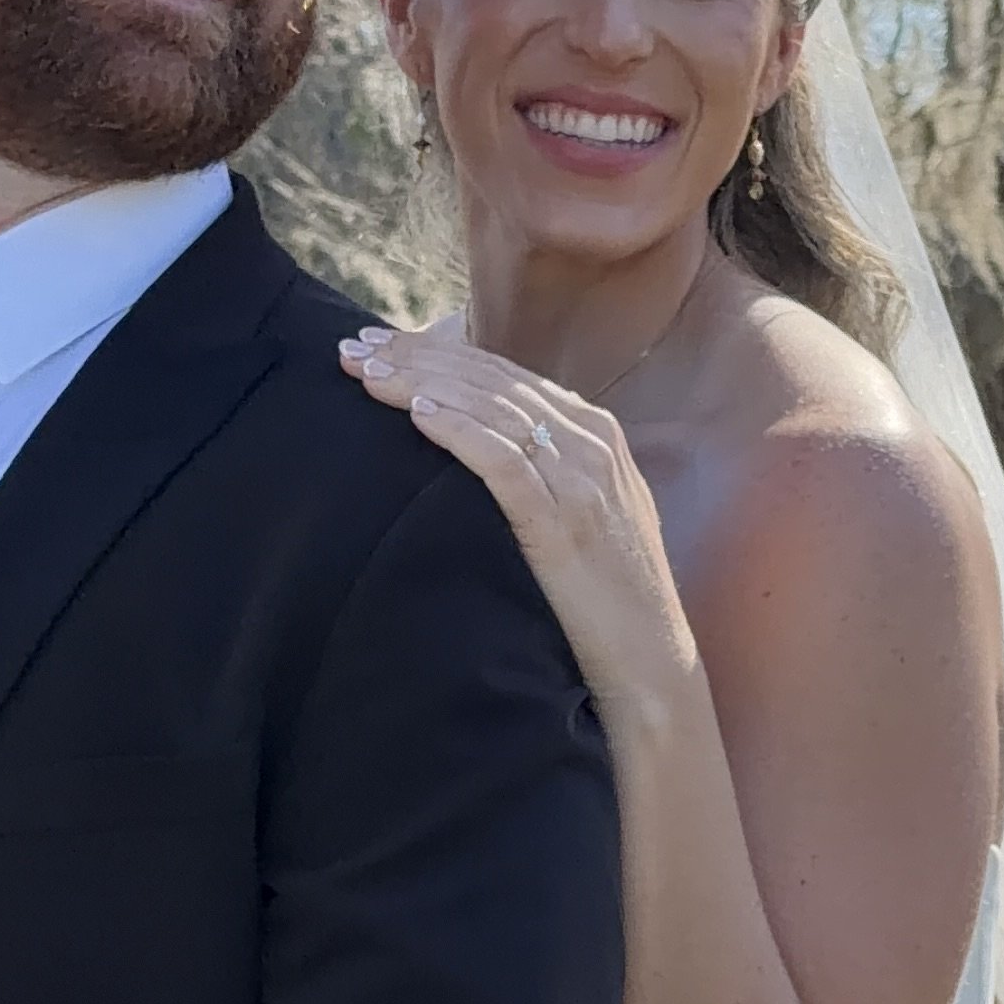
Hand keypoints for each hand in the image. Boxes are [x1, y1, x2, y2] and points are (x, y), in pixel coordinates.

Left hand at [340, 323, 694, 718]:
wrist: (649, 660)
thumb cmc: (607, 594)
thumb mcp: (583, 512)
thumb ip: (545, 468)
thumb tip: (480, 440)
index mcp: (595, 432)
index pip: (503, 373)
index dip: (437, 351)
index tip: (380, 344)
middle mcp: (590, 441)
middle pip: (490, 381)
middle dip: (417, 357)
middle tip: (354, 348)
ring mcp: (580, 478)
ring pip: (491, 410)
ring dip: (423, 383)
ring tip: (368, 373)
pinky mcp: (562, 520)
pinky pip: (503, 460)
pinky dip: (459, 431)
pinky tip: (417, 412)